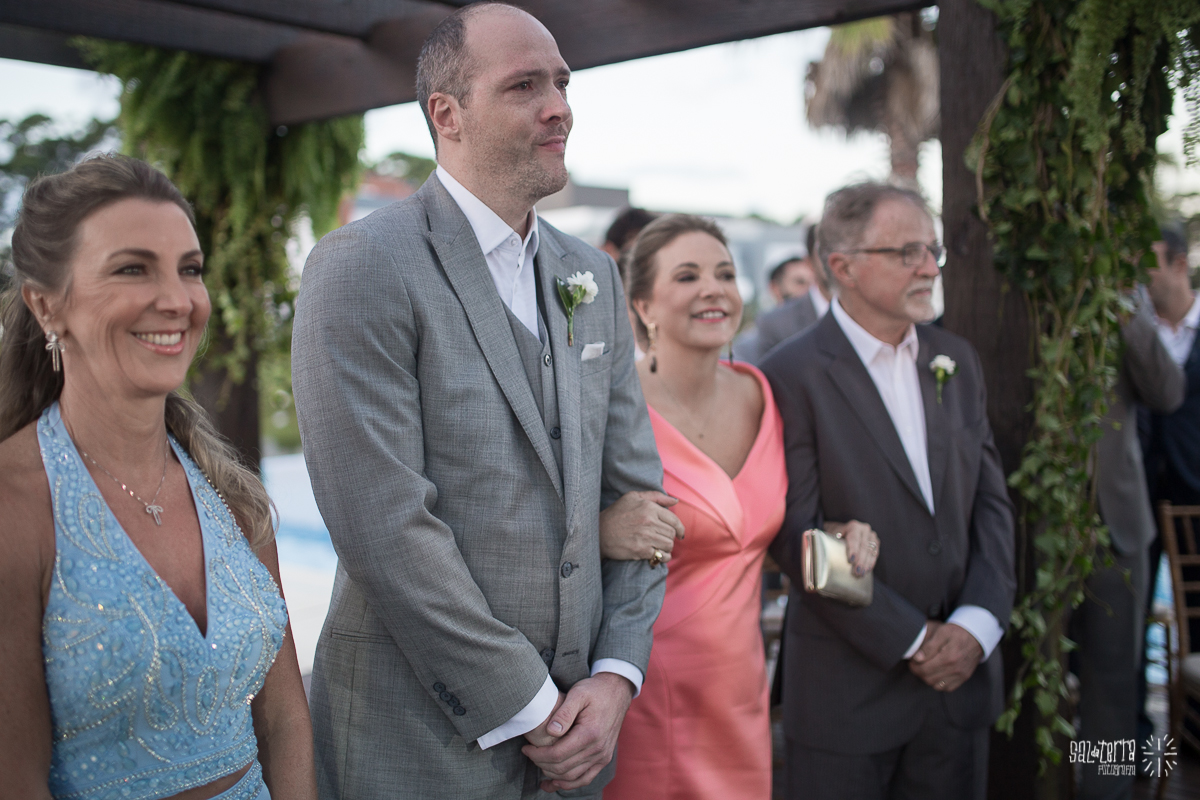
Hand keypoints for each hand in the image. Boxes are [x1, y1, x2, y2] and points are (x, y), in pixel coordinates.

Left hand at [521, 672, 633, 791]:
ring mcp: (603, 756)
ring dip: (552, 776)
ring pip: (572, 777)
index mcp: (590, 733)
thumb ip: (564, 712)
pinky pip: (585, 779)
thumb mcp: (578, 693)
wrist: (617, 692)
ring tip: (538, 765)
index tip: (526, 748)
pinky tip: (555, 782)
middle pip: (563, 768)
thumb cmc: (595, 691)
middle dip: (541, 764)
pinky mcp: (604, 759)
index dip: (538, 755)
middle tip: (529, 754)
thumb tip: (550, 731)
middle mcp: (598, 749)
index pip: (558, 754)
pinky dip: (569, 784)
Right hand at [598, 491, 683, 564]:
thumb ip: (656, 497)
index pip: (674, 520)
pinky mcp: (641, 550)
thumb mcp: (633, 497)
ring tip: (660, 546)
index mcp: (649, 508)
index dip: (680, 528)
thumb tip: (675, 501)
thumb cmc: (616, 513)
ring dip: (667, 547)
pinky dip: (663, 557)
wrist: (598, 533)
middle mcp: (649, 522)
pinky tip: (658, 555)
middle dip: (671, 538)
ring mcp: (645, 537)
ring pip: (668, 545)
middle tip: (664, 539)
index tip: (680, 533)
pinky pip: (661, 556)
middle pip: (672, 533)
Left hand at [825, 520, 879, 576]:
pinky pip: (875, 553)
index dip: (853, 550)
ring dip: (866, 563)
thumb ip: (832, 542)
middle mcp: (864, 529)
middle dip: (860, 560)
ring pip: (871, 550)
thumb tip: (825, 553)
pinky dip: (871, 562)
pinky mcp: (875, 542)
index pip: (854, 539)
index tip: (851, 560)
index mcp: (853, 526)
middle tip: (857, 572)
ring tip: (862, 573)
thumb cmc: (836, 535)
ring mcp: (871, 535)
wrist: (843, 531)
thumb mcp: (832, 536)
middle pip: (863, 546)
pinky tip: (868, 569)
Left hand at [909, 621, 983, 691]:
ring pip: (937, 686)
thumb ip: (929, 646)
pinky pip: (947, 688)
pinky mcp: (964, 678)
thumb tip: (917, 658)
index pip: (924, 669)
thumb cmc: (957, 632)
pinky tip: (936, 673)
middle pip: (929, 679)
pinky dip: (939, 683)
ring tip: (925, 668)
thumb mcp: (942, 633)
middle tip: (916, 664)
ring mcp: (961, 675)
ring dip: (928, 678)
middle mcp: (955, 669)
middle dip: (919, 672)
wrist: (976, 636)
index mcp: (948, 657)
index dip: (914, 667)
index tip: (912, 661)